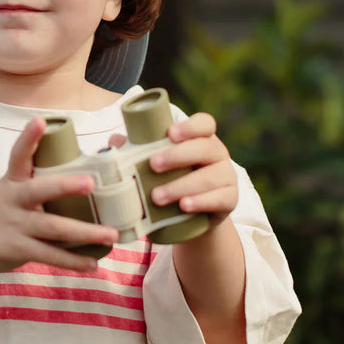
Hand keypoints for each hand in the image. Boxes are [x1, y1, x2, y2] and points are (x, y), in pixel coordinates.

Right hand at [0, 118, 118, 276]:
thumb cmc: (1, 211)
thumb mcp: (10, 189)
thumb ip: (36, 181)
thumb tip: (83, 174)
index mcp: (13, 180)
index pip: (19, 155)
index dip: (29, 138)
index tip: (39, 121)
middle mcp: (13, 199)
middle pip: (40, 190)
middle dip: (65, 186)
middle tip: (90, 183)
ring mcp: (15, 225)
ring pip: (53, 228)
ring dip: (85, 232)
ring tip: (111, 234)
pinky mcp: (18, 248)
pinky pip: (50, 255)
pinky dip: (73, 261)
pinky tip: (93, 263)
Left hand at [147, 112, 237, 227]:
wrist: (192, 220)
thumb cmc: (170, 181)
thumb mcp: (156, 166)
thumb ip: (137, 151)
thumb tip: (114, 141)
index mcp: (201, 139)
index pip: (205, 123)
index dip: (190, 126)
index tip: (170, 133)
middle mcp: (218, 154)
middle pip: (205, 148)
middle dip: (178, 156)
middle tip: (153, 164)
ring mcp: (227, 176)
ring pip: (209, 177)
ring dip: (181, 185)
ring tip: (157, 196)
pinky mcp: (230, 199)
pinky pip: (220, 198)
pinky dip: (200, 202)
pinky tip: (184, 206)